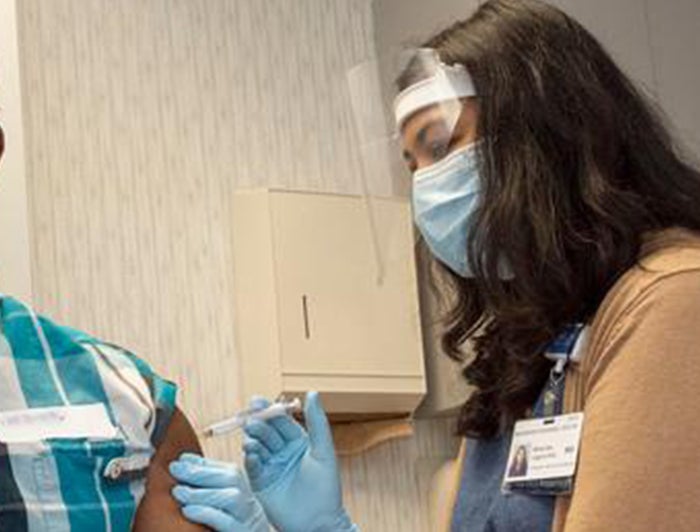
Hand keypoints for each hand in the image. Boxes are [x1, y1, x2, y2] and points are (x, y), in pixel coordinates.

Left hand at [169, 453, 269, 531]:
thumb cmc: (229, 528)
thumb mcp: (223, 507)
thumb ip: (209, 487)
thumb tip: (184, 462)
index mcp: (246, 495)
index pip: (228, 470)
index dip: (204, 463)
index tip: (181, 459)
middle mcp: (251, 504)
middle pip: (233, 479)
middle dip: (201, 472)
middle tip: (175, 468)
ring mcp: (249, 520)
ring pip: (232, 498)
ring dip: (202, 493)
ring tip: (177, 491)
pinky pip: (229, 524)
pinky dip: (207, 514)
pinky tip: (187, 511)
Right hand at [243, 391, 356, 531]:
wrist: (318, 522)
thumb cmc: (326, 487)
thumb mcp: (323, 450)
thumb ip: (317, 421)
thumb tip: (313, 391)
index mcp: (298, 441)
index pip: (281, 420)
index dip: (269, 410)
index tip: (257, 400)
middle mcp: (282, 451)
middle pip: (266, 431)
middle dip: (257, 424)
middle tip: (250, 420)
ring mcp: (270, 466)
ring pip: (257, 446)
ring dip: (252, 440)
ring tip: (251, 438)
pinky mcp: (260, 482)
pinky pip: (252, 466)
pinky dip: (250, 458)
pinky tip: (251, 454)